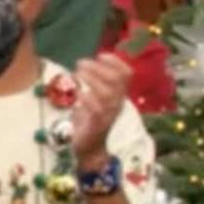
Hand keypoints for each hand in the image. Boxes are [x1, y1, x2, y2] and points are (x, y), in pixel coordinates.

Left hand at [67, 52, 133, 167]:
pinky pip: (96, 109)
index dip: (116, 62)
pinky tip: (77, 95)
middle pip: (117, 81)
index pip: (127, 75)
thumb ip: (94, 83)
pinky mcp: (98, 125)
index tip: (100, 55)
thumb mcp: (94, 98)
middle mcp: (117, 104)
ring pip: (107, 93)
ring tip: (77, 74)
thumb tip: (86, 63)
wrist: (89, 148)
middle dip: (98, 68)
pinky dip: (86, 98)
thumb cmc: (89, 119)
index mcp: (119, 95)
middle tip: (81, 63)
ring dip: (91, 79)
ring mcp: (109, 114)